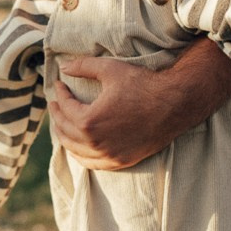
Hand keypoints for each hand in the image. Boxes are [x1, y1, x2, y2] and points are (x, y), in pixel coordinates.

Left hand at [48, 40, 230, 169]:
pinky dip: (80, 154)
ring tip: (61, 123)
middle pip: (65, 131)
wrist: (175, 104)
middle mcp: (97, 143)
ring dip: (64, 136)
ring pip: (75, 150)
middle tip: (56, 104)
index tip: (60, 85)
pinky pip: (92, 163)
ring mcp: (109, 155)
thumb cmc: (143, 84)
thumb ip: (83, 66)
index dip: (60, 94)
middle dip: (57, 115)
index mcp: (90, 120)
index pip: (65, 108)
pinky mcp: (121, 161)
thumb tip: (63, 66)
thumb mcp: (110, 69)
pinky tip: (77, 145)